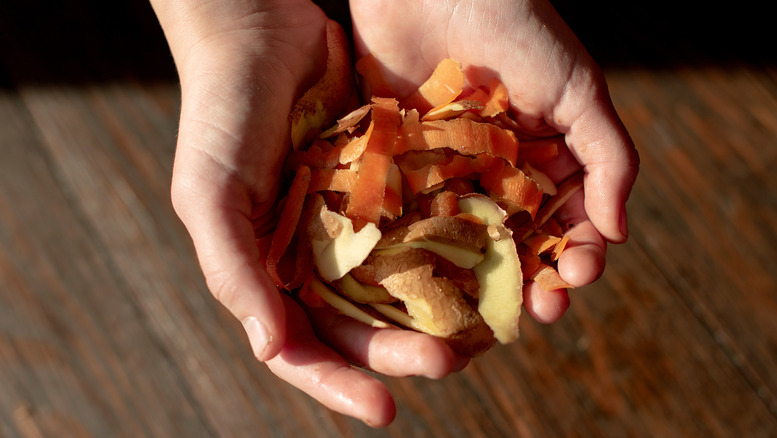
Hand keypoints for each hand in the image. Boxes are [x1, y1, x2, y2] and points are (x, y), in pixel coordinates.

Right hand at [150, 0, 463, 426]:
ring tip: (481, 326)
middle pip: (363, 323)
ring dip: (437, 307)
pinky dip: (450, 246)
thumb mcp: (210, 194)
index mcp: (268, 272)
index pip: (303, 347)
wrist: (259, 30)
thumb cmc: (221, 114)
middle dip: (403, 348)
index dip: (339, 383)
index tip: (386, 409)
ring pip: (401, 282)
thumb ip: (235, 270)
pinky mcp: (387, 184)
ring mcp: (354, 222)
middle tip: (450, 359)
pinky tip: (486, 260)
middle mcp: (314, 256)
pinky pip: (423, 223)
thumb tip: (270, 349)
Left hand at [350, 0, 639, 322]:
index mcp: (547, 157)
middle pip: (519, 241)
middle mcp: (499, 172)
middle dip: (533, 280)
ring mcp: (450, 171)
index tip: (578, 278)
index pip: (570, 220)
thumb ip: (608, 157)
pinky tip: (427, 275)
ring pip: (467, 239)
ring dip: (480, 277)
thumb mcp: (578, 89)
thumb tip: (618, 232)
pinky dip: (420, 246)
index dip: (579, 254)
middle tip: (537, 311)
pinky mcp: (403, 164)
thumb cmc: (517, 27)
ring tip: (485, 308)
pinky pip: (413, 213)